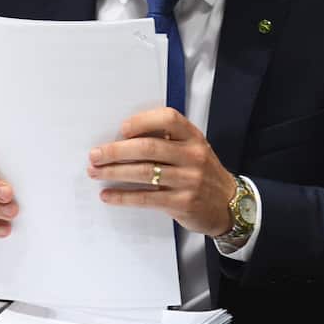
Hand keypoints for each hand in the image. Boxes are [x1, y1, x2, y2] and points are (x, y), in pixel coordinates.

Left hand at [88, 107, 235, 236]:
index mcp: (193, 137)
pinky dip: (123, 196)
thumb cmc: (201, 172)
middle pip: (148, 147)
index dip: (142, 121)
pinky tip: (107, 195)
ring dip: (114, 172)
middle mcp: (192, 156)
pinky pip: (146, 198)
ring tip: (94, 172)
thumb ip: (167, 141)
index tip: (121, 129)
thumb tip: (122, 139)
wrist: (229, 205)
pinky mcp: (182, 203)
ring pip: (143, 172)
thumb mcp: (193, 149)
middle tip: (94, 155)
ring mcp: (189, 180)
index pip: (168, 119)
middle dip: (116, 150)